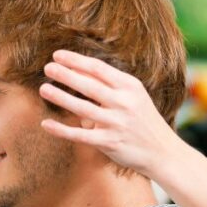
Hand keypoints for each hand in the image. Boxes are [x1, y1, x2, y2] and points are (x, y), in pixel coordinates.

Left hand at [39, 49, 184, 177]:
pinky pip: (80, 136)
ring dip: (61, 97)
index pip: (99, 68)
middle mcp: (124, 103)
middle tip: (47, 67)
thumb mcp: (134, 96)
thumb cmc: (144, 120)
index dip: (76, 60)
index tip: (57, 55)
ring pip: (83, 109)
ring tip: (44, 89)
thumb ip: (109, 85)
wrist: (163, 151)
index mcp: (130, 86)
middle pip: (89, 85)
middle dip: (66, 74)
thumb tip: (77, 71)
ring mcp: (117, 123)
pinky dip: (62, 130)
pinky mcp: (110, 143)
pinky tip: (46, 124)